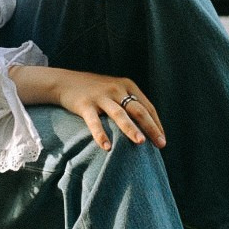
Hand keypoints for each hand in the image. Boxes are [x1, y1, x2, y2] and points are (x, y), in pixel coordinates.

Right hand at [10, 65, 165, 151]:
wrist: (66, 81)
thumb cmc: (95, 90)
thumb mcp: (115, 90)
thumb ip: (129, 103)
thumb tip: (147, 128)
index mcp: (127, 85)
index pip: (147, 106)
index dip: (156, 124)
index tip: (162, 140)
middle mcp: (116, 89)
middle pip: (138, 110)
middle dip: (151, 127)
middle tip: (160, 144)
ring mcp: (101, 96)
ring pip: (120, 114)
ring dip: (131, 128)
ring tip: (140, 142)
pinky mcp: (85, 104)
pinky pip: (94, 122)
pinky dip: (101, 134)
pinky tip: (107, 147)